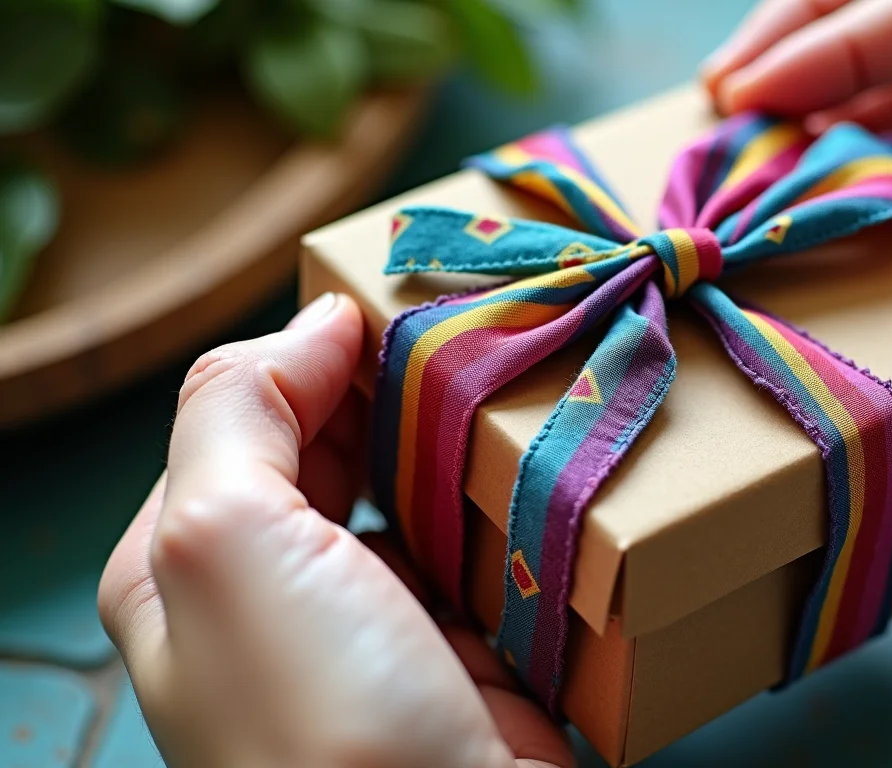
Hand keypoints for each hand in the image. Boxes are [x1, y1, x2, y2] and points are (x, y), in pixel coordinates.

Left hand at [98, 293, 571, 767]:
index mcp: (194, 556)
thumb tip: (315, 320)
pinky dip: (520, 509)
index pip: (251, 410)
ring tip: (532, 382)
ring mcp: (378, 621)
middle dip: (408, 392)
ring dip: (473, 446)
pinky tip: (553, 469)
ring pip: (426, 492)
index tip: (410, 302)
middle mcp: (282, 587)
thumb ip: (240, 409)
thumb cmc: (312, 713)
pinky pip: (491, 551)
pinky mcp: (465, 649)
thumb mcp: (222, 539)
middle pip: (345, 447)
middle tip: (486, 334)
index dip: (321, 350)